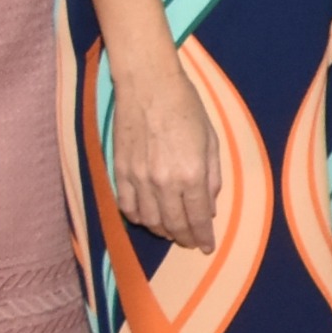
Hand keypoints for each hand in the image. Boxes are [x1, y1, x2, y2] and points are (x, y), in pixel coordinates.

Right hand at [107, 55, 222, 251]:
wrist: (148, 86)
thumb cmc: (186, 108)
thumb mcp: (211, 140)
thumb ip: (212, 177)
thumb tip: (208, 207)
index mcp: (191, 174)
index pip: (197, 218)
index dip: (203, 236)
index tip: (206, 246)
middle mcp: (163, 181)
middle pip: (173, 224)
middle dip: (184, 238)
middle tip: (191, 242)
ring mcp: (138, 178)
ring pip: (149, 220)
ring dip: (162, 231)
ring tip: (172, 232)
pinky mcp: (120, 171)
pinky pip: (126, 206)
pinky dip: (137, 218)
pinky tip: (147, 218)